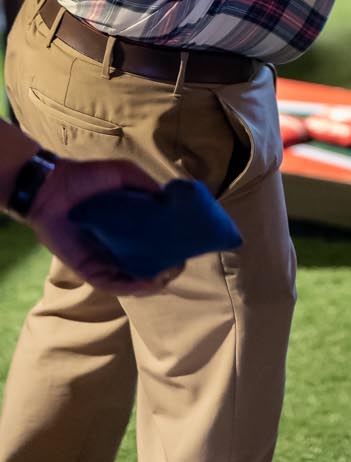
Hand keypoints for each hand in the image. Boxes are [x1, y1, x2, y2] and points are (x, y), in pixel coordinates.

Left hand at [27, 157, 182, 295]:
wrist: (53, 187)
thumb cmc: (89, 177)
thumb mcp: (124, 174)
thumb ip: (147, 186)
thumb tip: (170, 201)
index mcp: (129, 224)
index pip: (153, 239)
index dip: (170, 245)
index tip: (186, 246)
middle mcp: (119, 244)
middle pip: (145, 262)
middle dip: (163, 268)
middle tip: (178, 266)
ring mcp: (104, 258)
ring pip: (130, 278)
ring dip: (149, 283)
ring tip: (165, 280)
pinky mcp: (88, 269)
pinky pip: (110, 283)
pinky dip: (129, 287)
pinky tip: (146, 285)